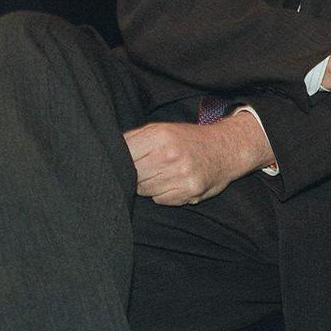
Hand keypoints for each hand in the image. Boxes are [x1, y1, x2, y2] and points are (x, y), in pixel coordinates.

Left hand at [123, 113, 271, 205]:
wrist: (226, 149)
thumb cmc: (188, 140)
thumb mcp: (161, 129)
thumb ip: (133, 139)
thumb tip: (104, 152)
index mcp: (160, 135)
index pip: (123, 156)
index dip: (122, 161)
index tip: (128, 161)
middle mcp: (170, 155)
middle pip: (132, 176)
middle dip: (136, 174)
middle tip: (150, 167)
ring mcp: (180, 175)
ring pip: (144, 190)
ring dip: (149, 186)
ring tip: (164, 174)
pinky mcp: (189, 192)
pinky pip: (160, 200)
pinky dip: (163, 195)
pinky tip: (174, 183)